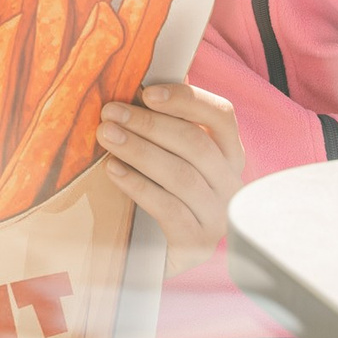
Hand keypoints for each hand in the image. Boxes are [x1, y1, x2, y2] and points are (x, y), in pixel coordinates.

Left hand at [96, 84, 244, 278]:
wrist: (150, 257)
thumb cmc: (156, 194)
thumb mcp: (164, 156)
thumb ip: (163, 123)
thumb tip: (142, 80)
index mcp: (228, 155)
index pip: (221, 116)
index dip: (186, 99)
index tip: (147, 92)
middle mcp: (231, 184)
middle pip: (196, 143)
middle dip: (149, 124)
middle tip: (110, 113)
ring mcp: (218, 217)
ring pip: (182, 175)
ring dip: (140, 150)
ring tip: (106, 135)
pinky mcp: (197, 244)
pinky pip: (169, 209)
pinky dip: (139, 186)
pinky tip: (113, 170)